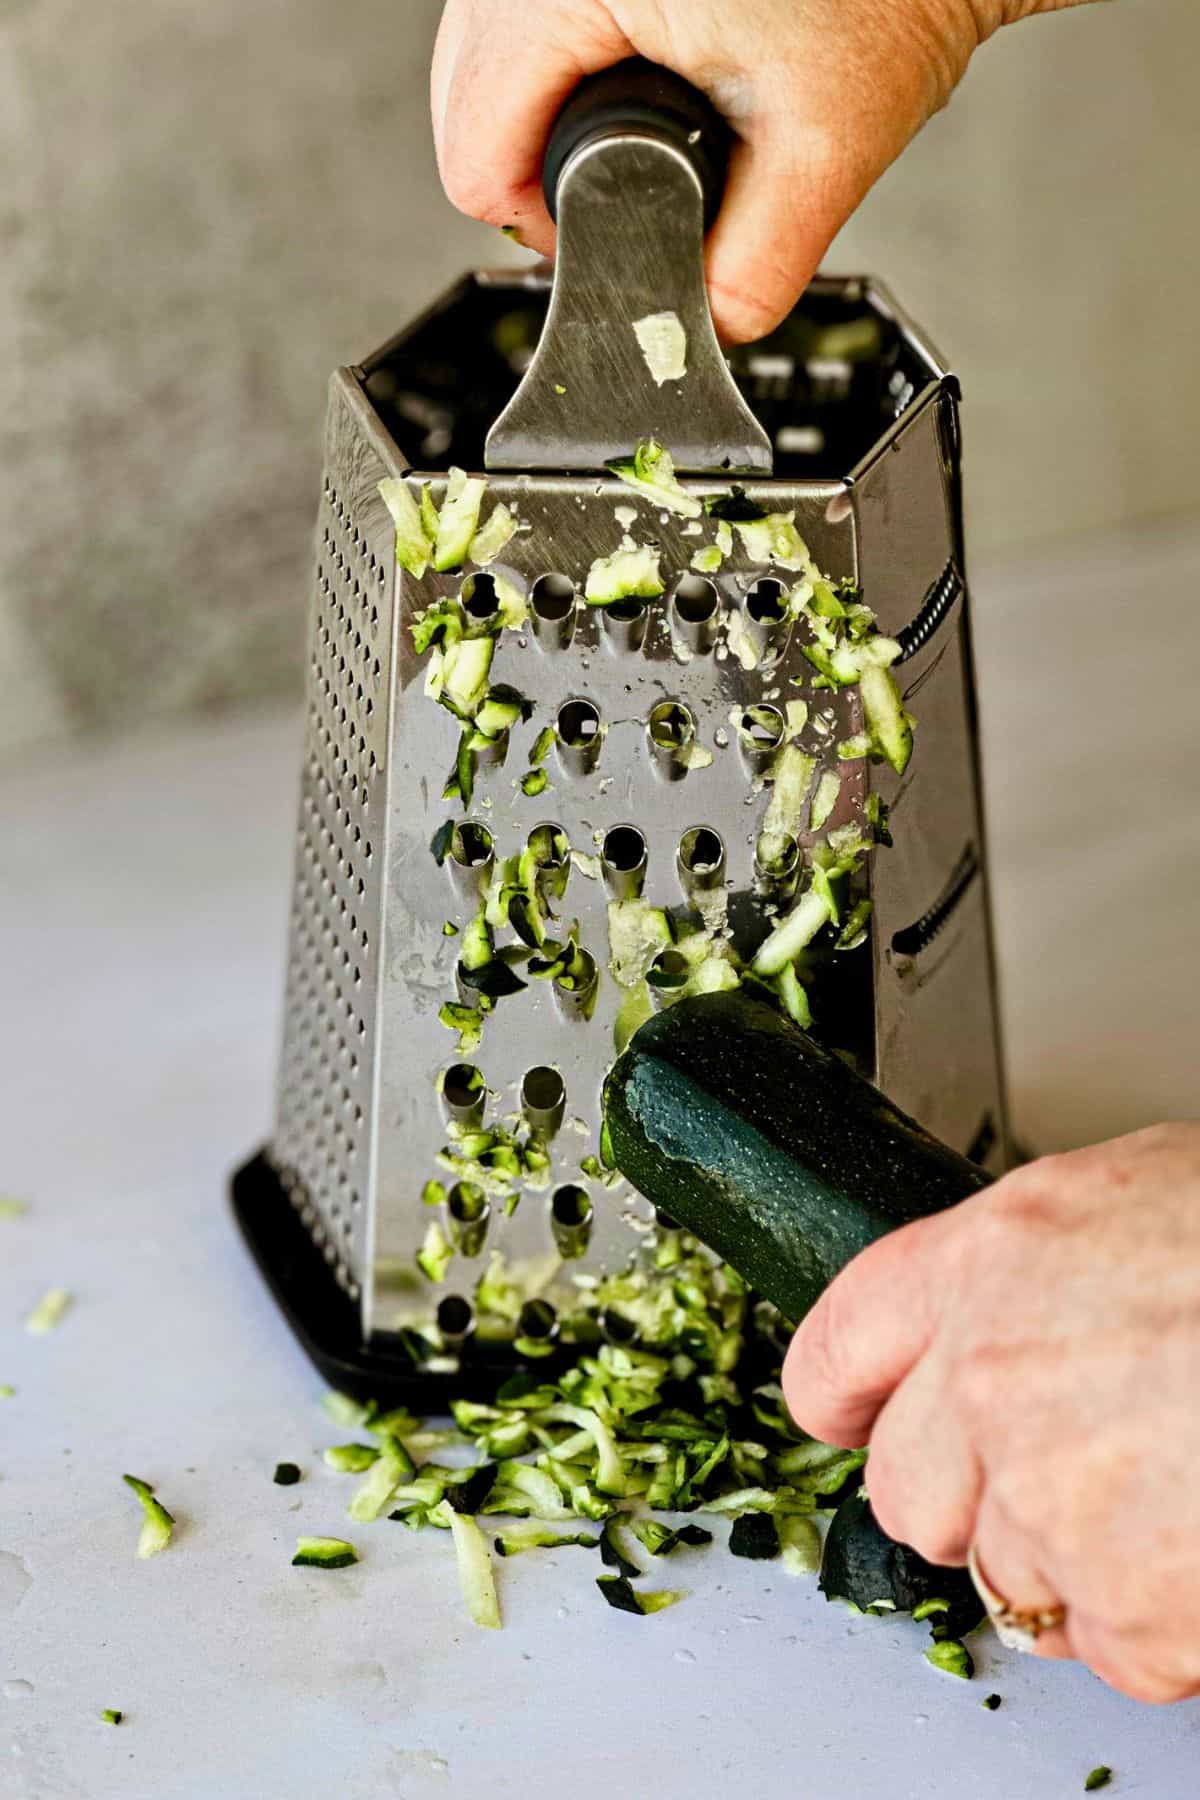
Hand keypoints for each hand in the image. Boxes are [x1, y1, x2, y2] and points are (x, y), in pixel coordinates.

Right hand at [433, 0, 1094, 343]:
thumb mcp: (821, 153)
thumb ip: (753, 270)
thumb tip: (700, 334)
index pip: (476, 153)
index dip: (543, 227)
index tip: (614, 236)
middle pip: (464, 105)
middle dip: (538, 174)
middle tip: (634, 192)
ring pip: (479, 57)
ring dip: (543, 117)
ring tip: (637, 130)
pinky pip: (516, 16)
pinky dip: (558, 61)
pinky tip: (628, 73)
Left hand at [782, 1123, 1199, 1703]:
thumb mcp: (1131, 1196)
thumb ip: (1035, 1266)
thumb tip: (1008, 1318)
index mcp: (991, 1260)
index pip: (838, 1348)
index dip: (841, 1398)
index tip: (850, 1419)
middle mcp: (994, 1377)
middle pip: (904, 1490)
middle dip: (969, 1495)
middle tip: (1062, 1474)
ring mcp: (1056, 1499)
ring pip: (1006, 1577)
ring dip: (1077, 1559)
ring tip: (1173, 1490)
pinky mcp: (1134, 1603)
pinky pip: (1108, 1646)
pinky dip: (1158, 1621)